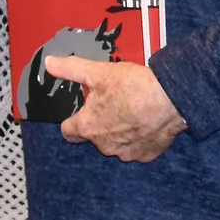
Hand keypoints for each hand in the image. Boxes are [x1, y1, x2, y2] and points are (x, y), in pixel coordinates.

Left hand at [49, 56, 184, 161]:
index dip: (71, 121)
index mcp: (88, 126)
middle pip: (94, 136)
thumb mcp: (98, 72)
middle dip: (100, 122)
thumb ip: (71, 69)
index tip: (79, 113)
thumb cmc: (132, 86)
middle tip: (113, 103)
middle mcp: (104, 145)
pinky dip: (139, 138)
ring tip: (132, 110)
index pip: (68, 132)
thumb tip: (49, 63)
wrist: (170, 100)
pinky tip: (146, 121)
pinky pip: (136, 148)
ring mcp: (125, 153)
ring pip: (115, 144)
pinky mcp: (145, 155)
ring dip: (119, 131)